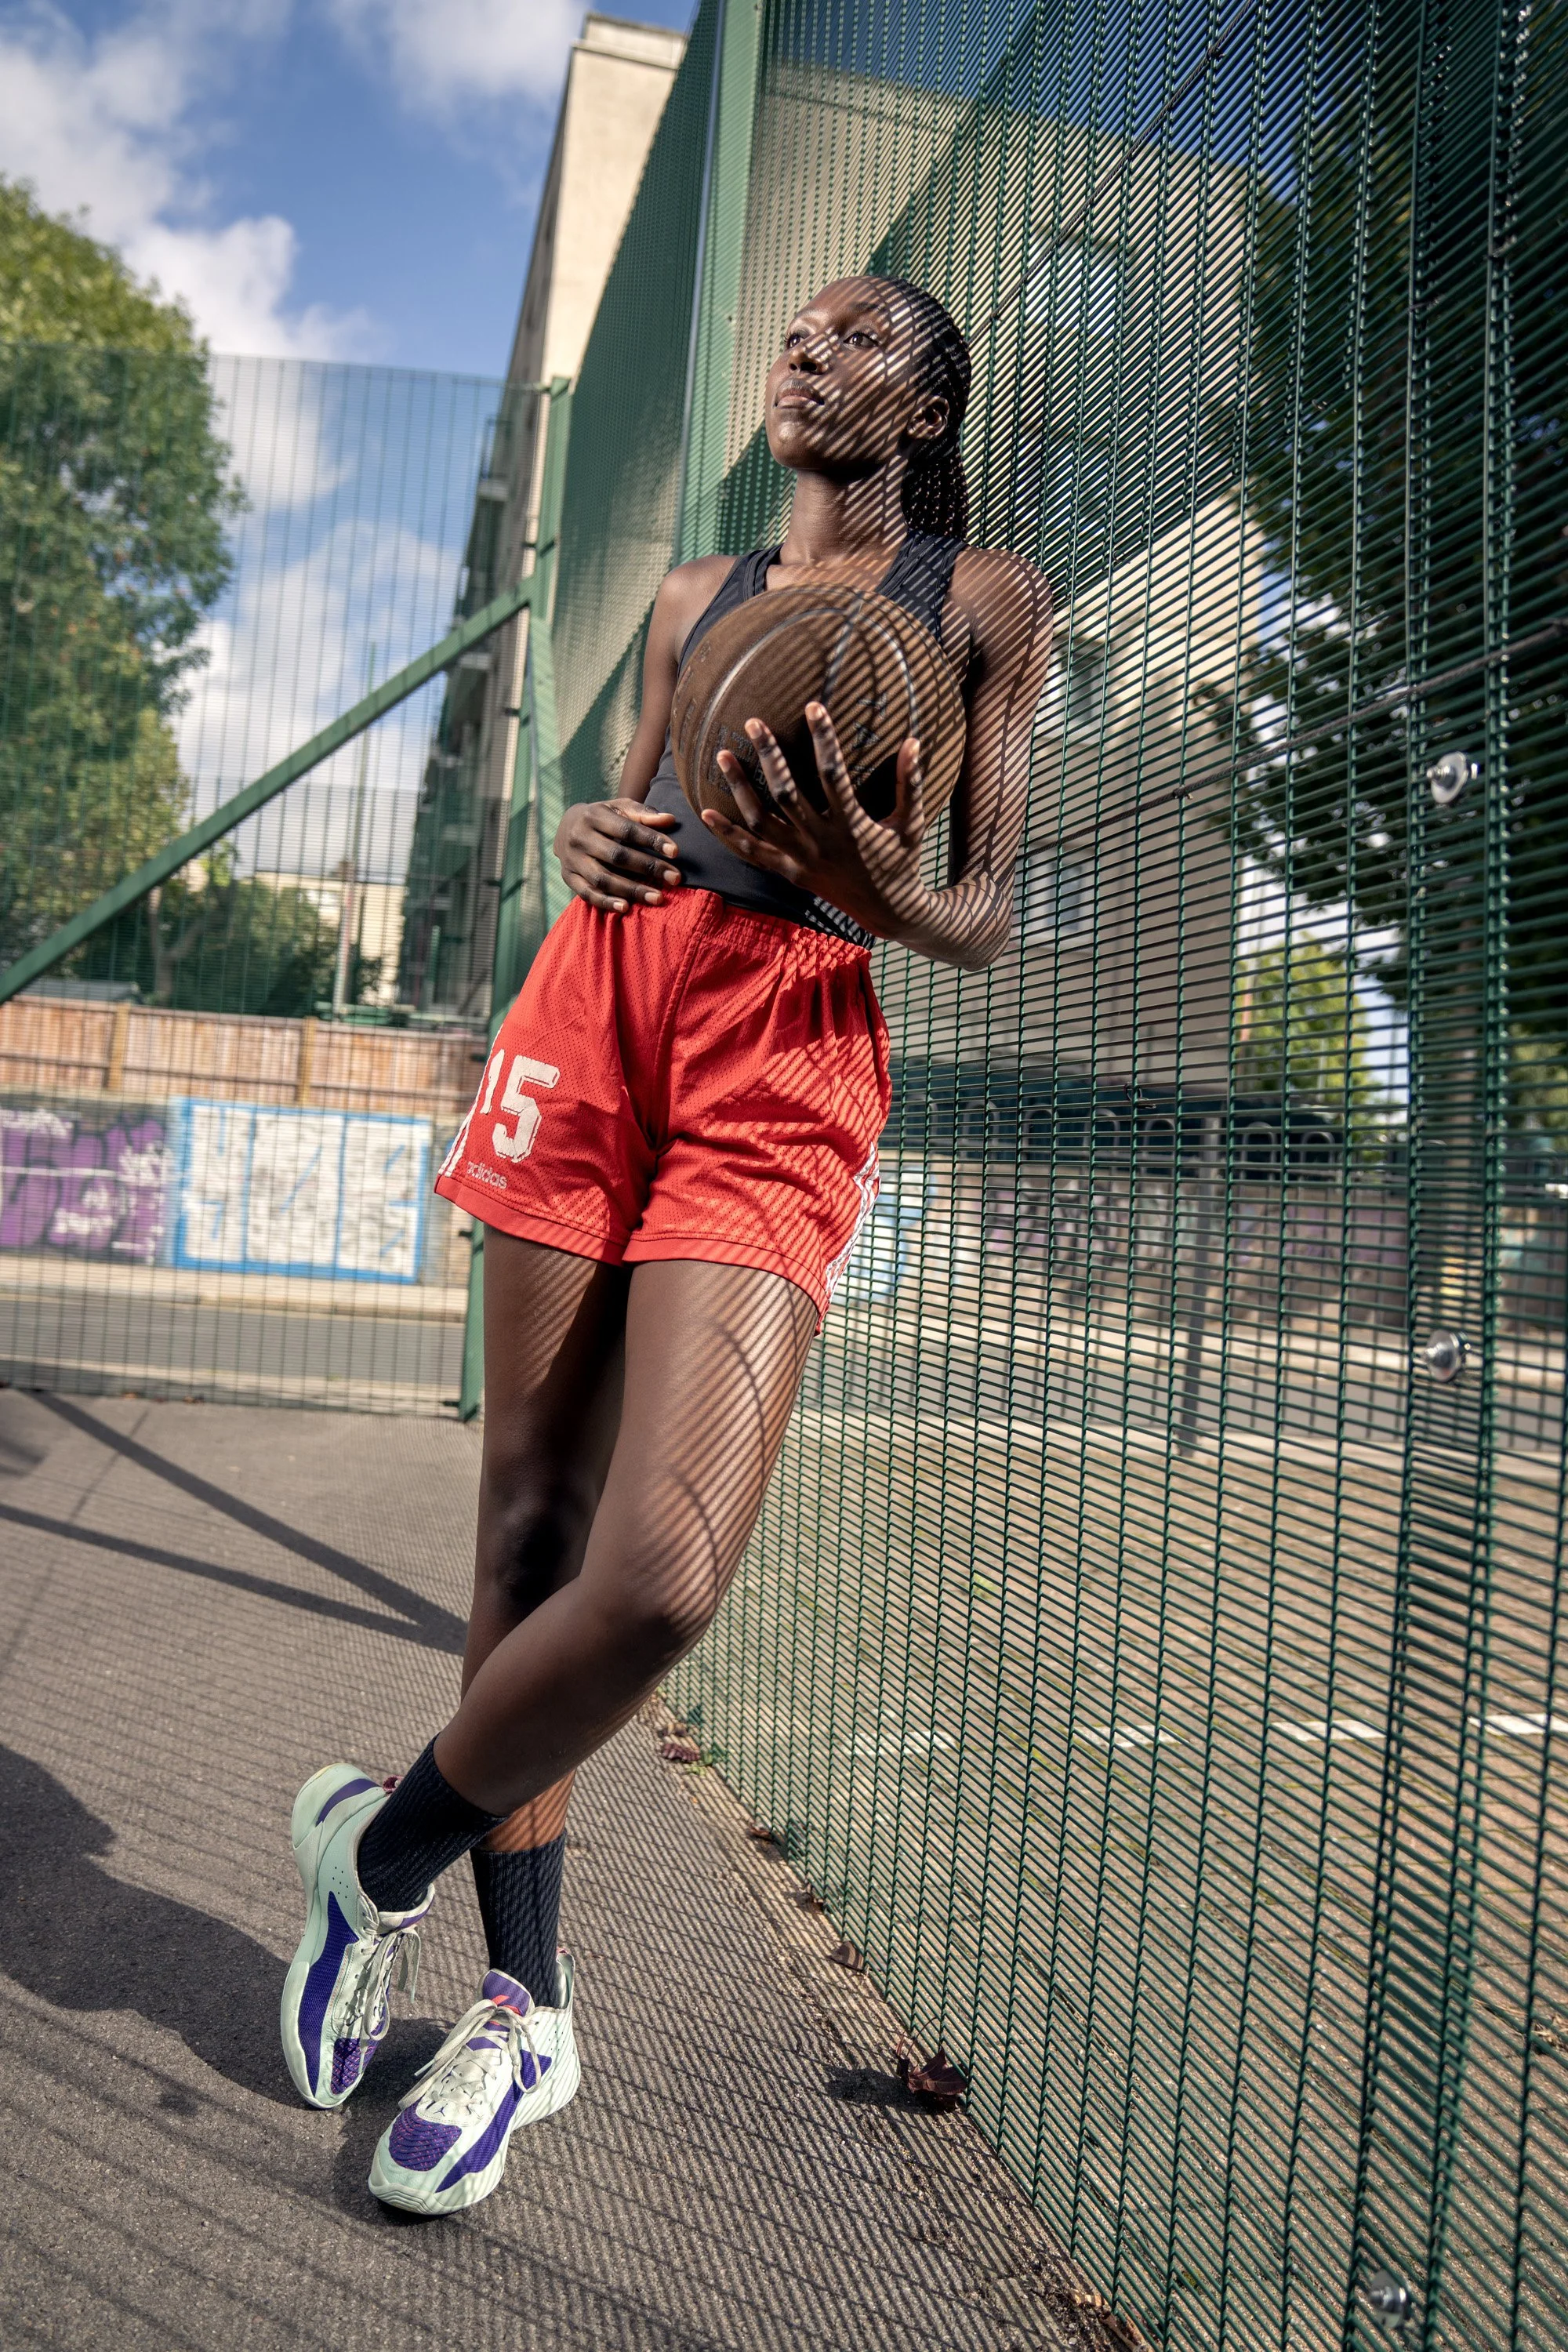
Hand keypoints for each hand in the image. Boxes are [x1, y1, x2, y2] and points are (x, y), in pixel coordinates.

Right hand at [554, 797, 681, 913]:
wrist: (565, 827)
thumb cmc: (602, 817)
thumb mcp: (619, 808)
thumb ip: (643, 814)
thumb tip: (670, 820)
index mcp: (593, 816)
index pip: (626, 830)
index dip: (651, 840)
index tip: (675, 852)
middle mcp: (579, 837)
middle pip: (617, 856)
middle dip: (648, 867)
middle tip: (675, 878)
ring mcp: (572, 859)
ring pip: (603, 878)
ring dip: (631, 890)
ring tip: (657, 898)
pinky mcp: (568, 877)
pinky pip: (587, 893)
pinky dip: (606, 902)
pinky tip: (626, 907)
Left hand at [703, 703, 931, 938]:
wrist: (888, 912)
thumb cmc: (903, 862)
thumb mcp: (914, 824)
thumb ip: (911, 784)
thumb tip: (914, 742)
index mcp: (852, 828)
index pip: (833, 775)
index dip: (824, 739)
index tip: (814, 707)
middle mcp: (821, 844)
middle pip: (786, 794)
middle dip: (768, 756)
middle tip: (753, 723)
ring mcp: (801, 860)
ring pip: (761, 822)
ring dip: (740, 789)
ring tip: (723, 755)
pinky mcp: (789, 872)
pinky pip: (752, 854)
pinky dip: (728, 835)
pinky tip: (706, 814)